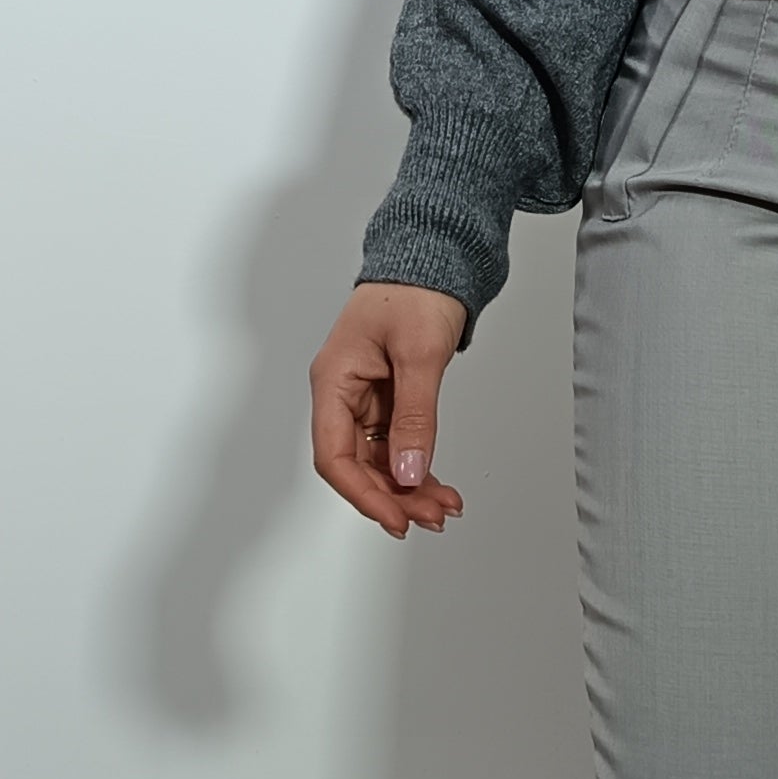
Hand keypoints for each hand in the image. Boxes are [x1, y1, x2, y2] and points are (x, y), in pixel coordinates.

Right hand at [310, 282, 468, 537]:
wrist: (432, 261)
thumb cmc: (415, 292)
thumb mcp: (419, 355)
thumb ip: (415, 416)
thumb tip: (408, 470)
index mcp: (334, 381)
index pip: (334, 455)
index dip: (363, 493)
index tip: (395, 517)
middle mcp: (343, 394)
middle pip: (357, 464)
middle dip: (394, 495)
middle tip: (433, 516)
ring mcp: (364, 399)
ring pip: (378, 460)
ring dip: (409, 487)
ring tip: (444, 507)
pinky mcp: (387, 399)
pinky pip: (395, 444)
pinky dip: (416, 466)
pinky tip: (437, 486)